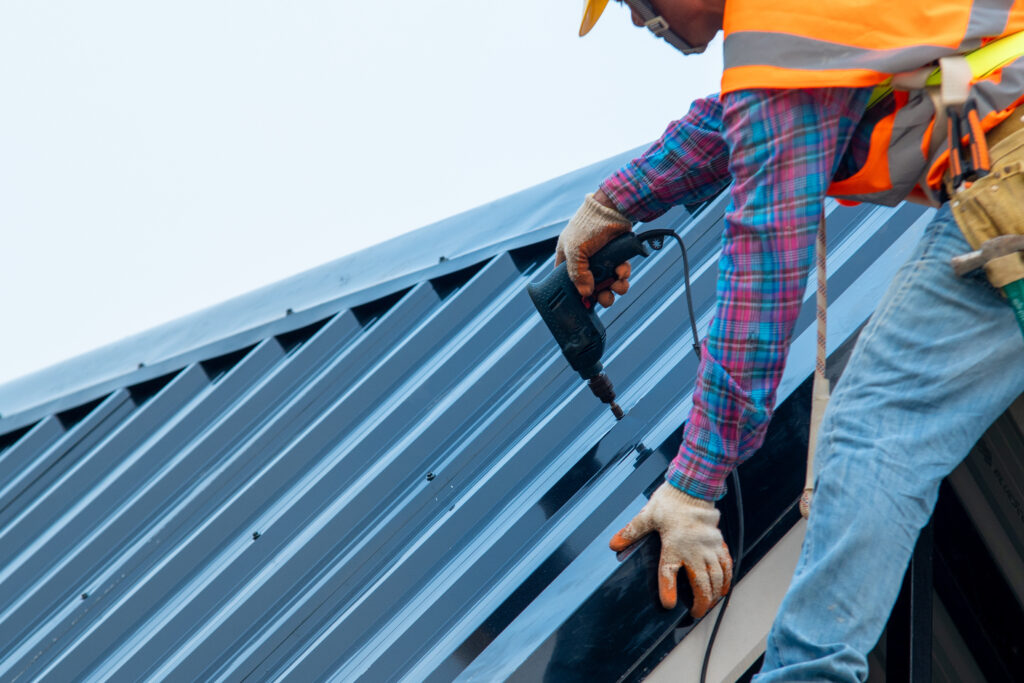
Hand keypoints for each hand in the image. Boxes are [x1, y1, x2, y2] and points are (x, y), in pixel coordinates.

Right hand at [555, 191, 632, 306]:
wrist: (612, 209)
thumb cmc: (588, 226)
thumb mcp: (576, 250)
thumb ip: (577, 273)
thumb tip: (586, 293)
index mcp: (568, 258)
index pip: (567, 281)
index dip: (574, 293)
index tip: (583, 303)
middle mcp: (584, 260)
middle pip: (591, 286)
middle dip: (600, 294)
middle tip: (605, 298)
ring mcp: (602, 259)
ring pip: (608, 281)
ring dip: (615, 287)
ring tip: (619, 285)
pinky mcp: (616, 256)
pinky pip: (620, 272)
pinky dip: (623, 274)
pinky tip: (623, 271)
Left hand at [609, 482, 731, 615]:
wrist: (692, 487)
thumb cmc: (670, 501)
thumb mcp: (647, 516)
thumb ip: (631, 532)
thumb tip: (614, 543)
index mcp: (674, 546)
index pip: (669, 573)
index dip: (668, 591)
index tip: (669, 605)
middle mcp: (694, 550)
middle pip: (702, 583)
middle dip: (702, 602)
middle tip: (697, 613)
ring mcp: (709, 547)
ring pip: (717, 577)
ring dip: (715, 593)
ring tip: (710, 604)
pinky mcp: (718, 541)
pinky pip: (726, 563)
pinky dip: (727, 577)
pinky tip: (724, 586)